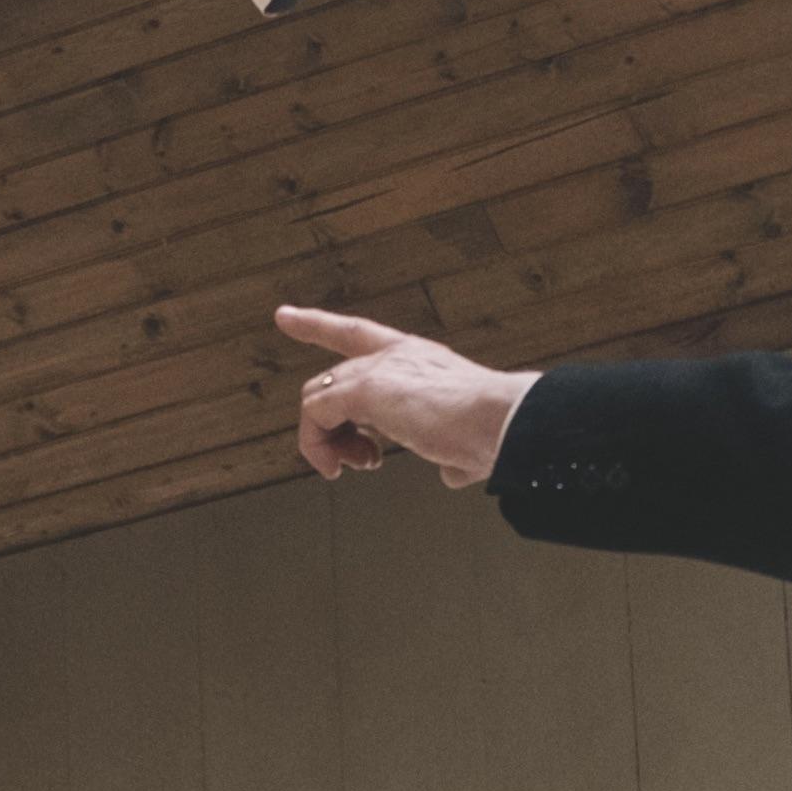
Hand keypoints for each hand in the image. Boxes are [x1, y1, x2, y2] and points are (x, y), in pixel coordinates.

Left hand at [279, 304, 538, 484]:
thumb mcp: (467, 441)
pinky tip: (341, 468)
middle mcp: (394, 356)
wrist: (506, 423)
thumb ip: (452, 454)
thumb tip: (452, 474)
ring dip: (327, 442)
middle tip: (363, 462)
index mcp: (419, 359)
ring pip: (316, 399)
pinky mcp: (365, 388)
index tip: (285, 316)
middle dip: (331, 428)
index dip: (318, 325)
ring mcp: (378, 369)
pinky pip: (314, 415)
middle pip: (329, 381)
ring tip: (356, 466)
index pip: (358, 334)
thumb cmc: (495, 433)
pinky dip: (318, 447)